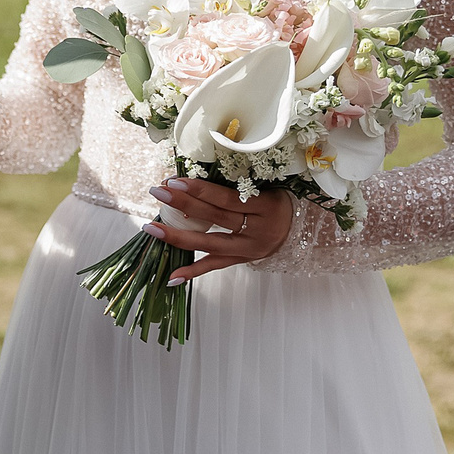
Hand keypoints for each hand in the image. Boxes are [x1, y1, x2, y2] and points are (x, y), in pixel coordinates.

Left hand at [148, 177, 295, 282]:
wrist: (300, 229)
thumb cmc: (279, 201)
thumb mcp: (267, 188)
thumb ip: (236, 186)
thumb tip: (194, 177)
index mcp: (266, 206)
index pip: (227, 198)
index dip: (200, 190)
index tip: (175, 180)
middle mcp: (257, 230)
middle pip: (215, 218)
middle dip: (183, 204)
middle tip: (158, 192)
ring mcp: (249, 249)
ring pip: (210, 243)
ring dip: (178, 236)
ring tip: (152, 228)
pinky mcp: (242, 261)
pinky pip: (215, 266)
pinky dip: (193, 271)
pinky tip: (172, 277)